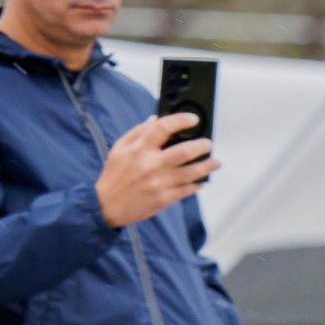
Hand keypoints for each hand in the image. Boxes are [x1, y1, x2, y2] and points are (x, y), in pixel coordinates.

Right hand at [94, 114, 217, 227]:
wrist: (107, 205)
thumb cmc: (114, 175)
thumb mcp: (119, 149)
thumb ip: (138, 132)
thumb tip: (155, 119)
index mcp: (138, 150)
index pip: (162, 128)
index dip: (180, 120)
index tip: (193, 119)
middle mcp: (150, 165)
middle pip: (183, 151)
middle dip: (201, 146)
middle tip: (208, 143)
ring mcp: (159, 183)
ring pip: (191, 172)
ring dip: (207, 166)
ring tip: (216, 161)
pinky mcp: (164, 198)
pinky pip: (188, 190)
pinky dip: (199, 184)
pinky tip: (204, 180)